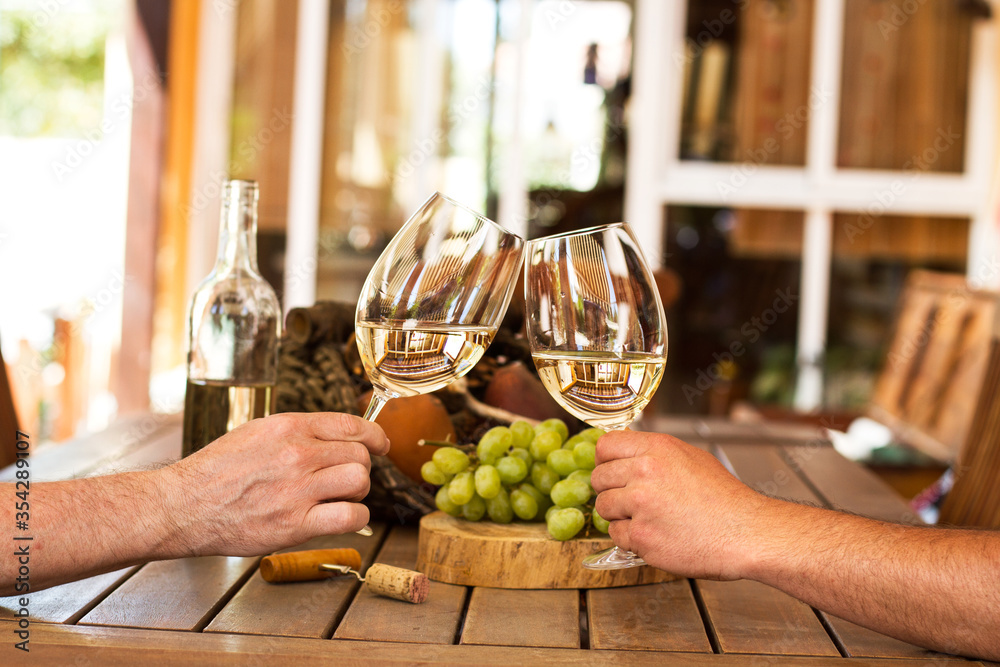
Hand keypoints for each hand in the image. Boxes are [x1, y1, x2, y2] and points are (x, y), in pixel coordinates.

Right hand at [155, 412, 389, 557]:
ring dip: (359, 491)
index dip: (374, 436)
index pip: (351, 424)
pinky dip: (356, 518)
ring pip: (360, 481)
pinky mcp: (295, 524)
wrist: (182, 505)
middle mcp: (297, 454)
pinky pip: (351, 517)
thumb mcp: (257, 433)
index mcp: (288, 427)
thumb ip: (297, 433)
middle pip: (360, 455)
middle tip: (347, 479)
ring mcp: (297, 490)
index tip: (381, 445)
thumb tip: (335, 437)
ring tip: (342, 497)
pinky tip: (341, 517)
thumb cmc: (216, 471)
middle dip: (361, 467)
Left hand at [591, 430, 769, 579]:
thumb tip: (627, 452)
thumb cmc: (725, 499)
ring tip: (647, 518)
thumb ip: (655, 454)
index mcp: (656, 449)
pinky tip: (654, 535)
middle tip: (631, 500)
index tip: (609, 469)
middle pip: (599, 478)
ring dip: (619, 515)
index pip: (605, 446)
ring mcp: (640, 504)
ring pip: (603, 507)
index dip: (604, 460)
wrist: (746, 533)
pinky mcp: (641, 535)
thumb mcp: (691, 458)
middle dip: (611, 490)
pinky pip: (616, 535)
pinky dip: (630, 539)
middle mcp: (644, 472)